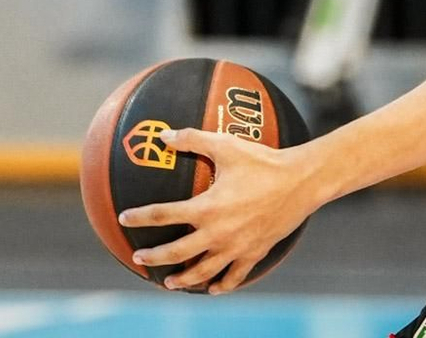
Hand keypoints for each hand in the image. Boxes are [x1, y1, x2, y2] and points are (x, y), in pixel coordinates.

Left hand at [116, 127, 321, 294]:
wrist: (301, 182)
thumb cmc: (262, 161)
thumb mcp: (225, 145)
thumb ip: (192, 139)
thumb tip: (164, 135)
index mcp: (207, 208)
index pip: (163, 215)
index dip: (140, 217)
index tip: (124, 218)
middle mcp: (218, 233)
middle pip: (177, 252)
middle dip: (154, 257)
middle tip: (138, 258)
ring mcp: (236, 247)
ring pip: (203, 271)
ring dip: (184, 279)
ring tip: (169, 283)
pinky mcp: (254, 253)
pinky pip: (235, 276)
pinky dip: (222, 285)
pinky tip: (213, 289)